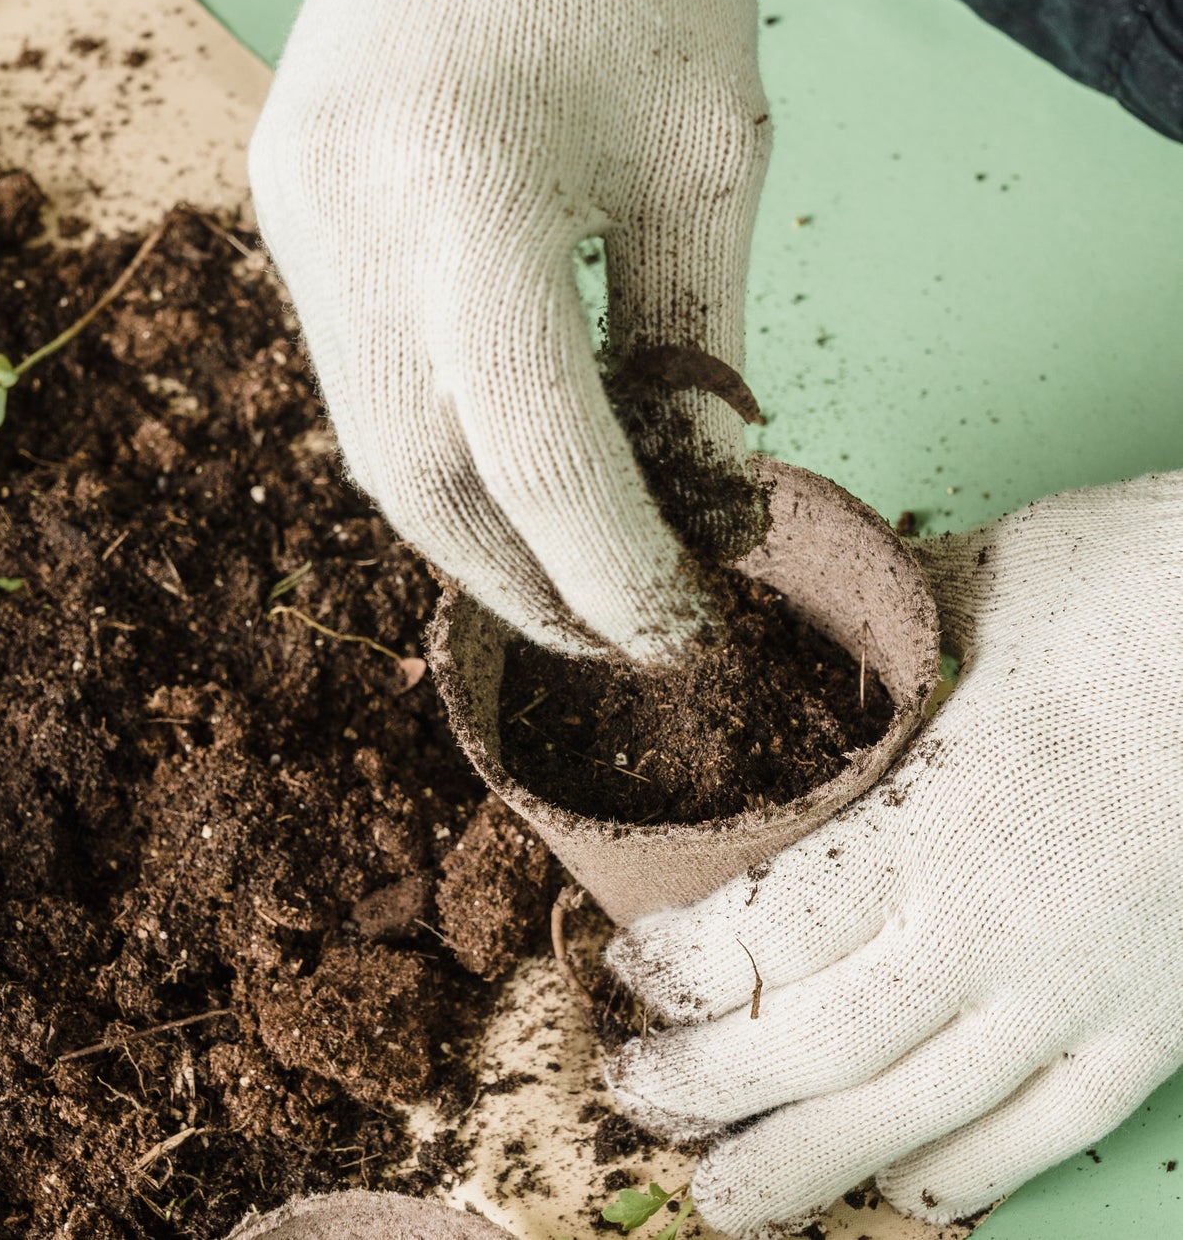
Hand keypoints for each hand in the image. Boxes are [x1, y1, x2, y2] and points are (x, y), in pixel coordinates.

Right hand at [249, 0, 770, 660]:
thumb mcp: (705, 160)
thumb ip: (696, 347)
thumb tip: (700, 503)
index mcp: (469, 185)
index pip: (538, 447)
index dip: (615, 566)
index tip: (682, 627)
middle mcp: (348, 214)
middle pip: (421, 480)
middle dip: (525, 586)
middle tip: (619, 635)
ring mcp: (295, 209)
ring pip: (368, 439)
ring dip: (471, 529)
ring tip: (567, 573)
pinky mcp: (282, 196)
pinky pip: (353, 364)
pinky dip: (431, 440)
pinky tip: (501, 464)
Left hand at [605, 473, 1182, 1233]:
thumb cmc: (1148, 596)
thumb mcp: (988, 583)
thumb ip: (875, 630)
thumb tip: (779, 609)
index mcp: (943, 820)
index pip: (772, 933)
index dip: (686, 968)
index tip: (630, 965)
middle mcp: (1004, 932)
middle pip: (824, 1047)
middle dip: (711, 1085)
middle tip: (633, 1095)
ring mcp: (1087, 994)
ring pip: (922, 1117)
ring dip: (810, 1164)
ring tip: (728, 1202)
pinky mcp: (1158, 1022)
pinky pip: (1049, 1133)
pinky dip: (965, 1173)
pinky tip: (905, 1191)